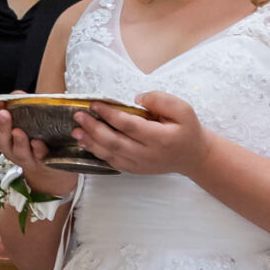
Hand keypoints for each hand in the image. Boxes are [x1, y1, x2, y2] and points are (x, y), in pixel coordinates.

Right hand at [0, 102, 60, 195]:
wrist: (53, 157)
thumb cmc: (35, 133)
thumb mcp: (26, 116)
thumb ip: (20, 103)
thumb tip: (17, 95)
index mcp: (3, 135)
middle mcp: (10, 147)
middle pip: (1, 139)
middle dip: (1, 126)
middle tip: (3, 114)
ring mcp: (24, 156)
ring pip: (18, 151)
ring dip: (18, 141)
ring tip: (18, 131)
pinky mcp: (40, 161)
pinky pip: (38, 157)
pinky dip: (38, 150)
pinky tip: (37, 143)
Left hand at [69, 89, 206, 178]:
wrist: (193, 157)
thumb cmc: (187, 130)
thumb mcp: (183, 109)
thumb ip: (161, 100)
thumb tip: (136, 100)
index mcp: (160, 138)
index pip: (130, 126)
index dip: (110, 115)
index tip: (94, 104)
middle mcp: (148, 154)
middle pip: (115, 142)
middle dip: (94, 128)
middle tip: (78, 116)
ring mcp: (140, 165)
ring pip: (111, 155)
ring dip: (91, 143)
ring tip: (76, 131)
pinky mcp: (135, 170)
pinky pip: (112, 162)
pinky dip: (97, 153)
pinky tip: (86, 144)